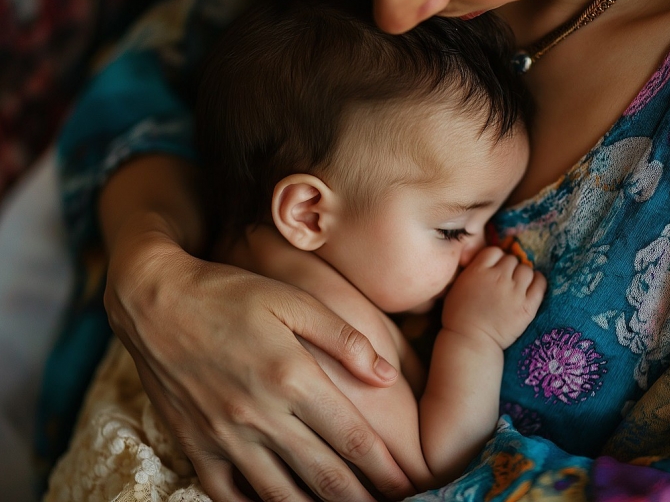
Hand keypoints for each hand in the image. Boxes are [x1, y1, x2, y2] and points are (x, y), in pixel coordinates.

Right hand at [103, 230, 413, 501]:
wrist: (155, 301)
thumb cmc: (231, 294)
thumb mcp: (293, 300)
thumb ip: (344, 339)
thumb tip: (387, 376)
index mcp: (293, 378)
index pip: (352, 439)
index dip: (384, 468)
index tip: (407, 483)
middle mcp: (261, 415)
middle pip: (325, 476)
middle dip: (362, 498)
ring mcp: (225, 437)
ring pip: (282, 495)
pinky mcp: (195, 446)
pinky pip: (229, 496)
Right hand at [442, 246, 545, 348]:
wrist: (470, 341)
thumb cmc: (458, 316)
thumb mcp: (457, 286)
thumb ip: (471, 271)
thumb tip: (485, 262)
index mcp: (478, 271)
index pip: (494, 251)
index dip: (495, 259)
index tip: (494, 269)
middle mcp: (498, 277)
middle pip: (511, 259)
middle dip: (509, 268)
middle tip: (505, 281)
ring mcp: (514, 292)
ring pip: (526, 270)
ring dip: (523, 275)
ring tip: (518, 285)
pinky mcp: (528, 306)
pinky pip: (540, 284)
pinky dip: (538, 282)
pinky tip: (532, 286)